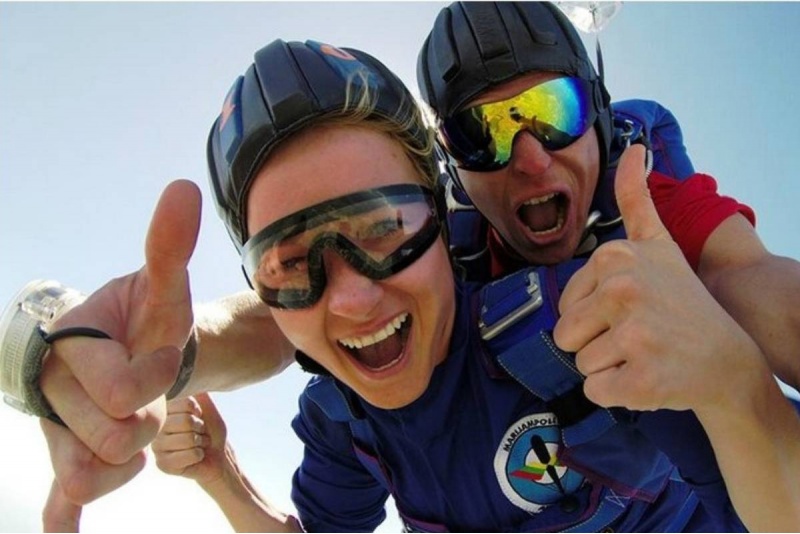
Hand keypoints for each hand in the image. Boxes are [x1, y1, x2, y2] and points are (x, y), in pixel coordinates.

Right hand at [39, 180, 200, 511]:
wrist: (135, 348)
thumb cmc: (149, 318)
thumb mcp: (163, 285)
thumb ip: (168, 245)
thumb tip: (183, 190)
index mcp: (69, 347)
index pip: (120, 388)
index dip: (156, 374)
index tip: (165, 356)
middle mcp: (54, 391)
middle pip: (113, 436)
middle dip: (148, 418)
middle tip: (152, 396)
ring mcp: (58, 428)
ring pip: (92, 473)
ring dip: (126, 460)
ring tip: (135, 430)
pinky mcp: (68, 456)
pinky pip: (60, 496)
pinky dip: (63, 515)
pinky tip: (63, 532)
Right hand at [152, 393, 227, 486]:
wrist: (217, 456)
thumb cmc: (211, 430)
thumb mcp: (206, 405)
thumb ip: (196, 390)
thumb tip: (187, 372)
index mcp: (163, 410)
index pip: (183, 402)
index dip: (197, 411)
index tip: (196, 416)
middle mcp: (155, 427)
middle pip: (186, 421)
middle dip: (200, 428)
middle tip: (198, 433)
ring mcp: (156, 446)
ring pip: (188, 438)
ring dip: (200, 442)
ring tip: (196, 444)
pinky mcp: (162, 465)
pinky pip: (189, 455)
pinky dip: (199, 455)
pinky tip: (195, 457)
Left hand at [553, 146, 762, 411]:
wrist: (727, 360)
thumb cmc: (683, 304)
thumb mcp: (660, 246)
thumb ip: (636, 201)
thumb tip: (633, 150)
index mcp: (615, 257)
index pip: (565, 306)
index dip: (594, 316)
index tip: (633, 311)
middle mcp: (623, 290)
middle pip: (565, 336)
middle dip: (596, 343)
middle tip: (638, 336)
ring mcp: (634, 335)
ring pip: (580, 365)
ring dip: (609, 368)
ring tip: (645, 354)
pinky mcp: (641, 379)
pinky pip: (594, 392)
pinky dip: (618, 393)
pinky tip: (649, 377)